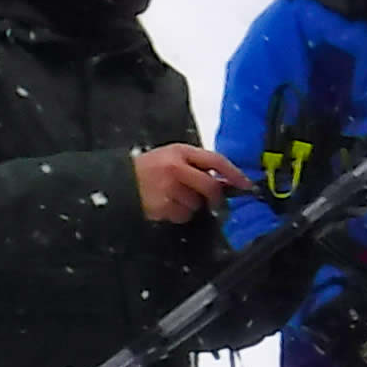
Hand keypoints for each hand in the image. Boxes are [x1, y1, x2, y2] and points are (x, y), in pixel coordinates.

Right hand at [134, 143, 250, 223]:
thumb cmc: (149, 169)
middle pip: (210, 187)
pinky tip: (166, 205)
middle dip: (216, 198)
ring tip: (174, 197)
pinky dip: (179, 214)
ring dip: (192, 205)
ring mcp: (168, 188)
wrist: (119, 181)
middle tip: (214, 203)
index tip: (247, 185)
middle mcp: (175, 168)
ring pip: (197, 204)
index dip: (234, 173)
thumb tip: (225, 181)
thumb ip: (196, 165)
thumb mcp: (171, 157)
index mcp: (180, 151)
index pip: (215, 160)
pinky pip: (183, 215)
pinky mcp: (162, 206)